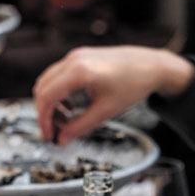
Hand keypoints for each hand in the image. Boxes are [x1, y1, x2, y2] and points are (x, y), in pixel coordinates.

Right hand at [33, 46, 194, 142]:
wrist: (151, 66)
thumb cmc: (133, 85)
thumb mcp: (106, 111)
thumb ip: (81, 126)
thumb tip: (62, 139)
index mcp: (79, 71)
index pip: (47, 96)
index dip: (43, 119)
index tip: (47, 135)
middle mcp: (74, 59)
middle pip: (43, 87)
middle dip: (45, 112)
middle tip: (54, 131)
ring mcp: (76, 55)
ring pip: (48, 81)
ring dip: (51, 102)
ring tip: (66, 120)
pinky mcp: (80, 56)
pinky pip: (58, 75)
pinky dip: (58, 92)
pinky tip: (71, 106)